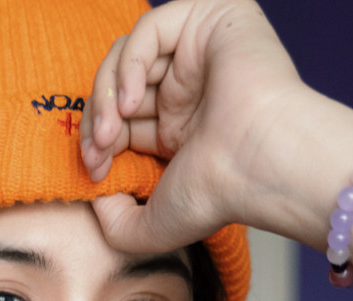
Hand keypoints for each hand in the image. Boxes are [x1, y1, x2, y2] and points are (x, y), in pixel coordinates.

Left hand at [79, 0, 307, 252]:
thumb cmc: (217, 196)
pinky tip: (130, 102)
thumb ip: (115, 224)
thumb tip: (96, 199)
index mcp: (179, 129)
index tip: (93, 171)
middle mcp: (188, 90)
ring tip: (109, 133)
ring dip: (107, 96)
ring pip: (128, 56)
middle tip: (95, 153)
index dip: (98, 141)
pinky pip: (151, 29)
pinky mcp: (210, 20)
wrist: (258, 165)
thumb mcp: (151, 227)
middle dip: (97, 121)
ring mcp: (198, 54)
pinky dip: (130, 64)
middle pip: (120, 87)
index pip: (121, 121)